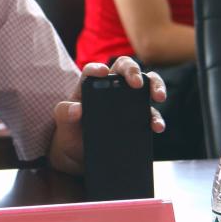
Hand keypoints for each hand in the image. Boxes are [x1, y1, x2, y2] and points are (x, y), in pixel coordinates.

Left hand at [49, 56, 166, 174]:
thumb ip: (64, 113)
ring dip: (155, 86)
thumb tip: (76, 109)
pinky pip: (151, 114)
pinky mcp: (137, 118)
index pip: (93, 70)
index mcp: (90, 85)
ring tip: (158, 97)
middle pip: (125, 68)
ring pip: (145, 86)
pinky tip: (156, 126)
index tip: (103, 72)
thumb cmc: (70, 131)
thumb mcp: (62, 122)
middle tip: (137, 83)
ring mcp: (126, 102)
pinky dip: (156, 118)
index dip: (97, 68)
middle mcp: (110, 88)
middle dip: (133, 71)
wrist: (79, 153)